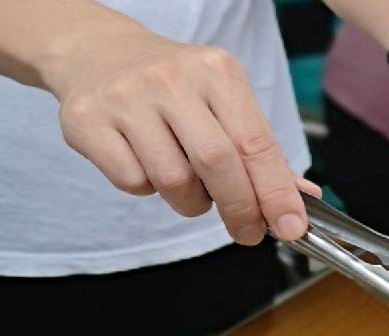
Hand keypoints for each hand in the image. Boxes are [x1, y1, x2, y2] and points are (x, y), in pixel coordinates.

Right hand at [44, 27, 316, 244]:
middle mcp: (171, 79)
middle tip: (246, 230)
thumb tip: (300, 200)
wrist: (96, 52)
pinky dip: (146, 188)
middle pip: (217, 163)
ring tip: (187, 183)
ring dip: (189, 201)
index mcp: (215, 70)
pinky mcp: (88, 121)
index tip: (290, 226)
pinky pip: (132, 183)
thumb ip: (258, 150)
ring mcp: (126, 99)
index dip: (275, 192)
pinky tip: (146, 164)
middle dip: (239, 208)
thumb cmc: (169, 85)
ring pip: (173, 181)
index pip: (255, 142)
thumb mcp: (221, 99)